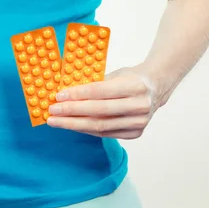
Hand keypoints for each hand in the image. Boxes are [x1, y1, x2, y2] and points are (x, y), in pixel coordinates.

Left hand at [46, 67, 161, 139]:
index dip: (78, 95)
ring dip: (74, 124)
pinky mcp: (135, 133)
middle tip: (52, 111)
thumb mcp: (115, 74)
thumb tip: (64, 92)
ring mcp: (139, 122)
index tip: (59, 96)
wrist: (156, 88)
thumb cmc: (130, 78)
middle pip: (99, 112)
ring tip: (56, 121)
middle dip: (71, 112)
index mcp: (135, 86)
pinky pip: (104, 134)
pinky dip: (85, 129)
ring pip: (100, 126)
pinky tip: (71, 125)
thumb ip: (93, 83)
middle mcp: (140, 106)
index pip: (100, 91)